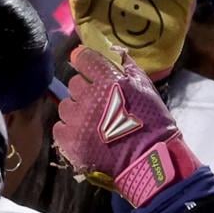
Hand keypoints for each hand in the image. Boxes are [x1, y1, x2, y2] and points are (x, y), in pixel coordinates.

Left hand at [53, 44, 198, 205]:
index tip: (87, 67)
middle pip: (74, 84)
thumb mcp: (147, 89)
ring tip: (93, 124)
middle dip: (85, 91)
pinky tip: (86, 136)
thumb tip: (117, 53)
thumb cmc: (153, 123)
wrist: (150, 160)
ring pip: (66, 106)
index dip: (84, 61)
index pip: (84, 59)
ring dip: (77, 112)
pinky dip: (70, 130)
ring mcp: (76, 118)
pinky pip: (60, 127)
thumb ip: (129, 68)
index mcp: (108, 80)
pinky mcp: (68, 138)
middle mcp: (88, 95)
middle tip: (100, 104)